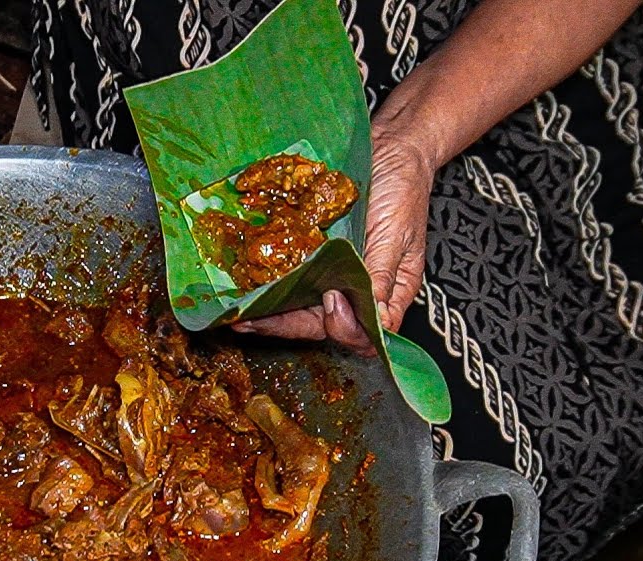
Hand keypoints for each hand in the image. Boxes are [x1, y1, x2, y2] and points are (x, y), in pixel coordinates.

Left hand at [234, 121, 434, 353]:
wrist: (389, 148)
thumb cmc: (404, 189)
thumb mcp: (398, 234)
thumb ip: (383, 276)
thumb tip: (376, 320)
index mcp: (385, 294)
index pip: (361, 331)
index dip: (342, 327)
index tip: (331, 303)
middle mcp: (353, 289)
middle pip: (319, 323)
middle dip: (284, 325)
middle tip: (252, 322)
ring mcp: (328, 272)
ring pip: (297, 304)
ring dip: (268, 312)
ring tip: (238, 315)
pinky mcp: (309, 252)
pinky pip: (288, 274)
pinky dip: (266, 283)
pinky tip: (243, 286)